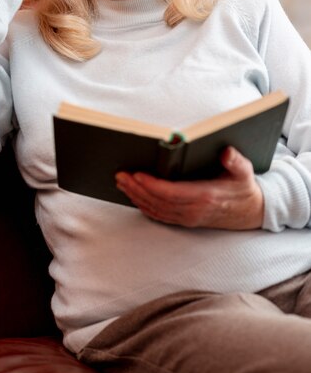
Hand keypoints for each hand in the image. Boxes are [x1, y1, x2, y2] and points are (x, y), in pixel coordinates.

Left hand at [115, 146, 263, 229]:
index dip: (152, 185)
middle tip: (120, 176)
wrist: (252, 212)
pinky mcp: (185, 220)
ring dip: (136, 197)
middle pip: (158, 202)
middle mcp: (194, 211)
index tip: (137, 174)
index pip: (172, 193)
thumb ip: (235, 161)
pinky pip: (160, 215)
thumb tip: (226, 152)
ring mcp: (188, 218)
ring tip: (121, 182)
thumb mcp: (245, 172)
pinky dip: (144, 206)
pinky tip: (133, 195)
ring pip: (156, 210)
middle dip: (137, 189)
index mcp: (206, 197)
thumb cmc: (244, 188)